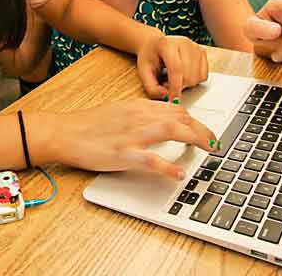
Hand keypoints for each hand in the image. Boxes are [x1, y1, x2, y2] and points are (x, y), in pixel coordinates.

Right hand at [49, 99, 216, 178]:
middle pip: (180, 118)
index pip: (176, 109)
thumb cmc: (87, 125)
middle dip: (203, 129)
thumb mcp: (118, 112)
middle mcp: (139, 117)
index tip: (206, 130)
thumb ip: (140, 115)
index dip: (196, 120)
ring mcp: (132, 135)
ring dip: (196, 139)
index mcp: (138, 107)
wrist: (64, 132)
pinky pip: (150, 160)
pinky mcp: (123, 153)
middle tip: (216, 143)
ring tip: (211, 150)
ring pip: (171, 130)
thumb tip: (162, 120)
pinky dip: (168, 167)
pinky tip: (179, 174)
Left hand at [136, 34, 207, 101]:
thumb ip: (152, 87)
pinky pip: (204, 75)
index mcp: (167, 44)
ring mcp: (195, 47)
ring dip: (186, 84)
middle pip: (189, 75)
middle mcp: (184, 43)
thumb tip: (167, 97)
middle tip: (167, 84)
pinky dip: (195, 81)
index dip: (175, 87)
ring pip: (197, 77)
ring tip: (174, 78)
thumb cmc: (149, 57)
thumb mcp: (143, 72)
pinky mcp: (202, 52)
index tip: (172, 99)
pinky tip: (184, 76)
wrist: (155, 44)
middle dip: (179, 86)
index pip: (176, 69)